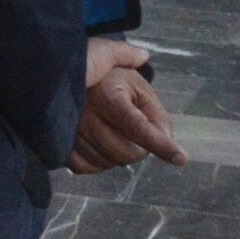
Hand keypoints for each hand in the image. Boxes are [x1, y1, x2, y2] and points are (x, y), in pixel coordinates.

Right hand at [69, 39, 186, 173]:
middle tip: (137, 136)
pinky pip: (84, 167)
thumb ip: (156, 112)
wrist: (74, 71)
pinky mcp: (58, 141)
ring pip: (106, 162)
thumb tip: (166, 140)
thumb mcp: (139, 87)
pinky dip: (98, 164)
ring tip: (116, 136)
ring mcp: (68, 128)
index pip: (138, 127)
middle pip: (124, 153)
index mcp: (107, 96)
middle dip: (139, 150)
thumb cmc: (112, 80)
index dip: (160, 145)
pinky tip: (101, 148)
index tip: (181, 158)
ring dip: (118, 157)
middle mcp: (84, 113)